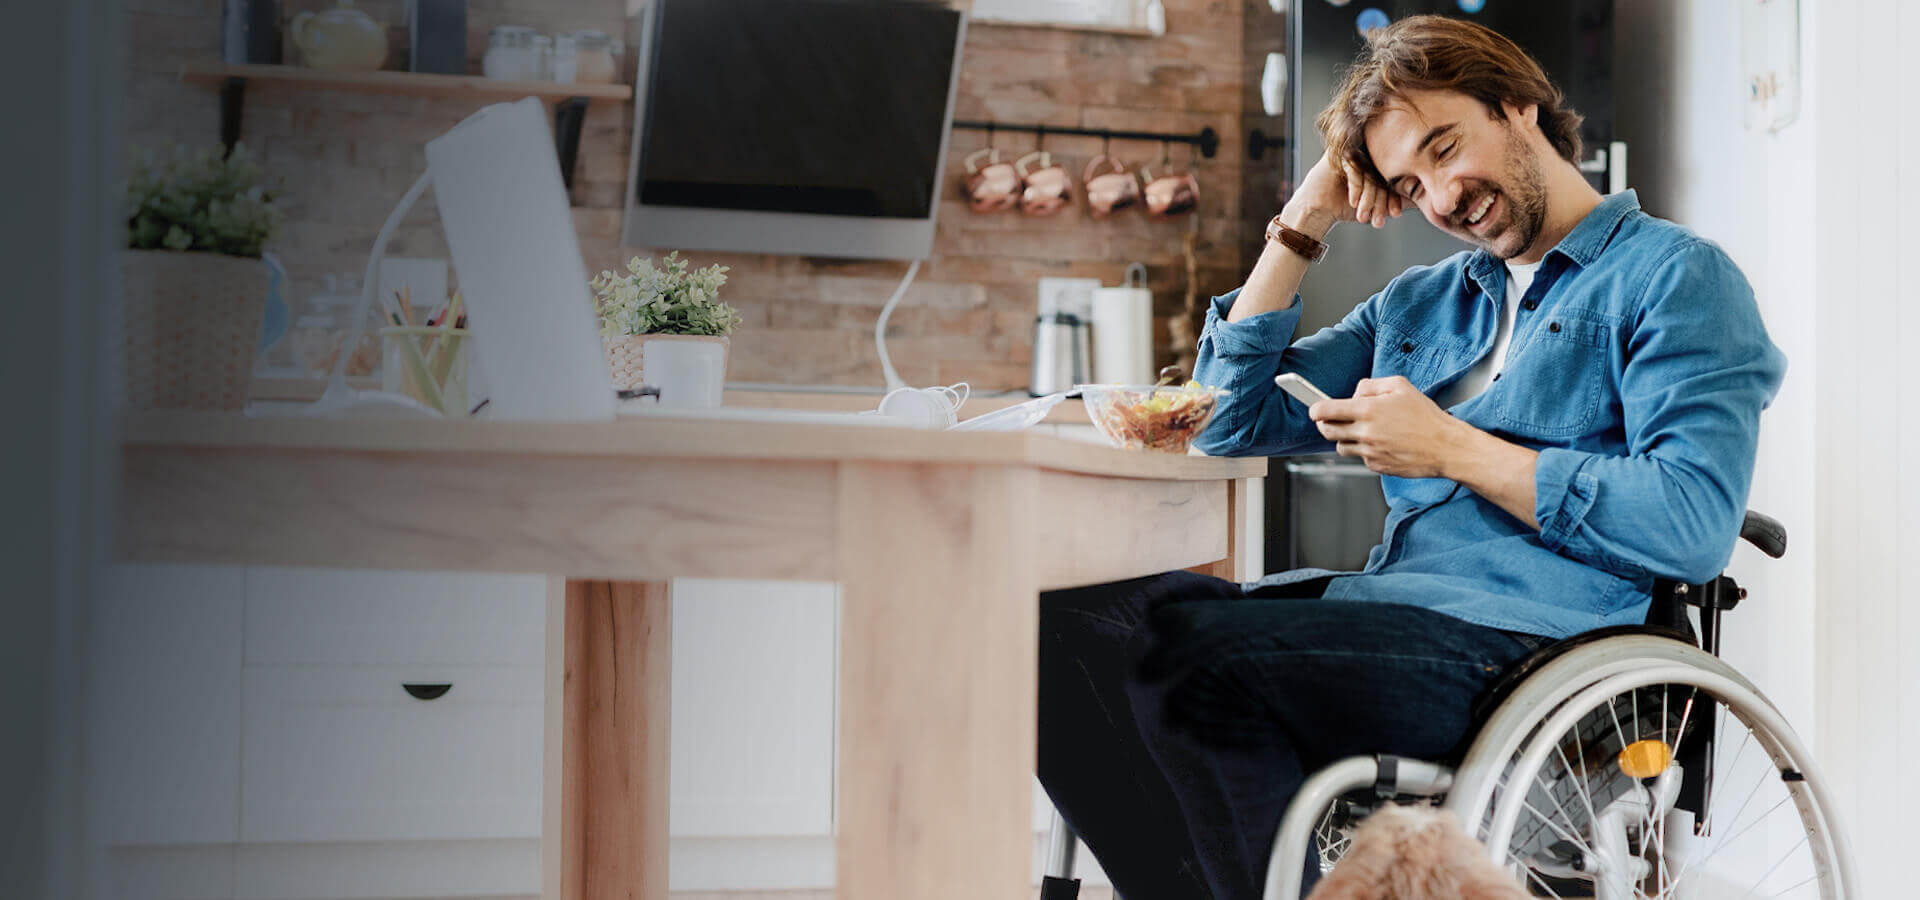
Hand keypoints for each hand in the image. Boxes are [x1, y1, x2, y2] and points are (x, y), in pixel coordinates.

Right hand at [1282, 151, 1405, 233]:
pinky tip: (1352, 202)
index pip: (1392, 179)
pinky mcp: (1338, 154)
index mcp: (1377, 166)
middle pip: (1381, 176)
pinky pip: (1354, 169)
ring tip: (1365, 217)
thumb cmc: (1344, 208)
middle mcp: (1366, 157)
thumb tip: (1422, 202)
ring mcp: (1353, 154)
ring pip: (1368, 175)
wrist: (1316, 211)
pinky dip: (1356, 188)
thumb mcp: (1374, 206)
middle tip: (1379, 220)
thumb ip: (1397, 201)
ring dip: (1368, 199)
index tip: (1394, 214)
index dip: (1394, 198)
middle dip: (1380, 201)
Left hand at [1310, 376, 1463, 477]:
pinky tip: (1380, 443)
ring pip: (1340, 446)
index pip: (1326, 410)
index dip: (1315, 409)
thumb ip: (1371, 385)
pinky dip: (1364, 450)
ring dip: (1344, 438)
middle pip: (1327, 430)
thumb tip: (1354, 393)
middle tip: (1332, 419)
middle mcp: (1365, 432)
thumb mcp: (1400, 386)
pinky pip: (1359, 458)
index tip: (1314, 409)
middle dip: (1325, 424)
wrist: (1445, 447)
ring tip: (1362, 430)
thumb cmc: (1426, 416)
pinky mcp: (1376, 466)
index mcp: (1368, 410)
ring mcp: (1370, 452)